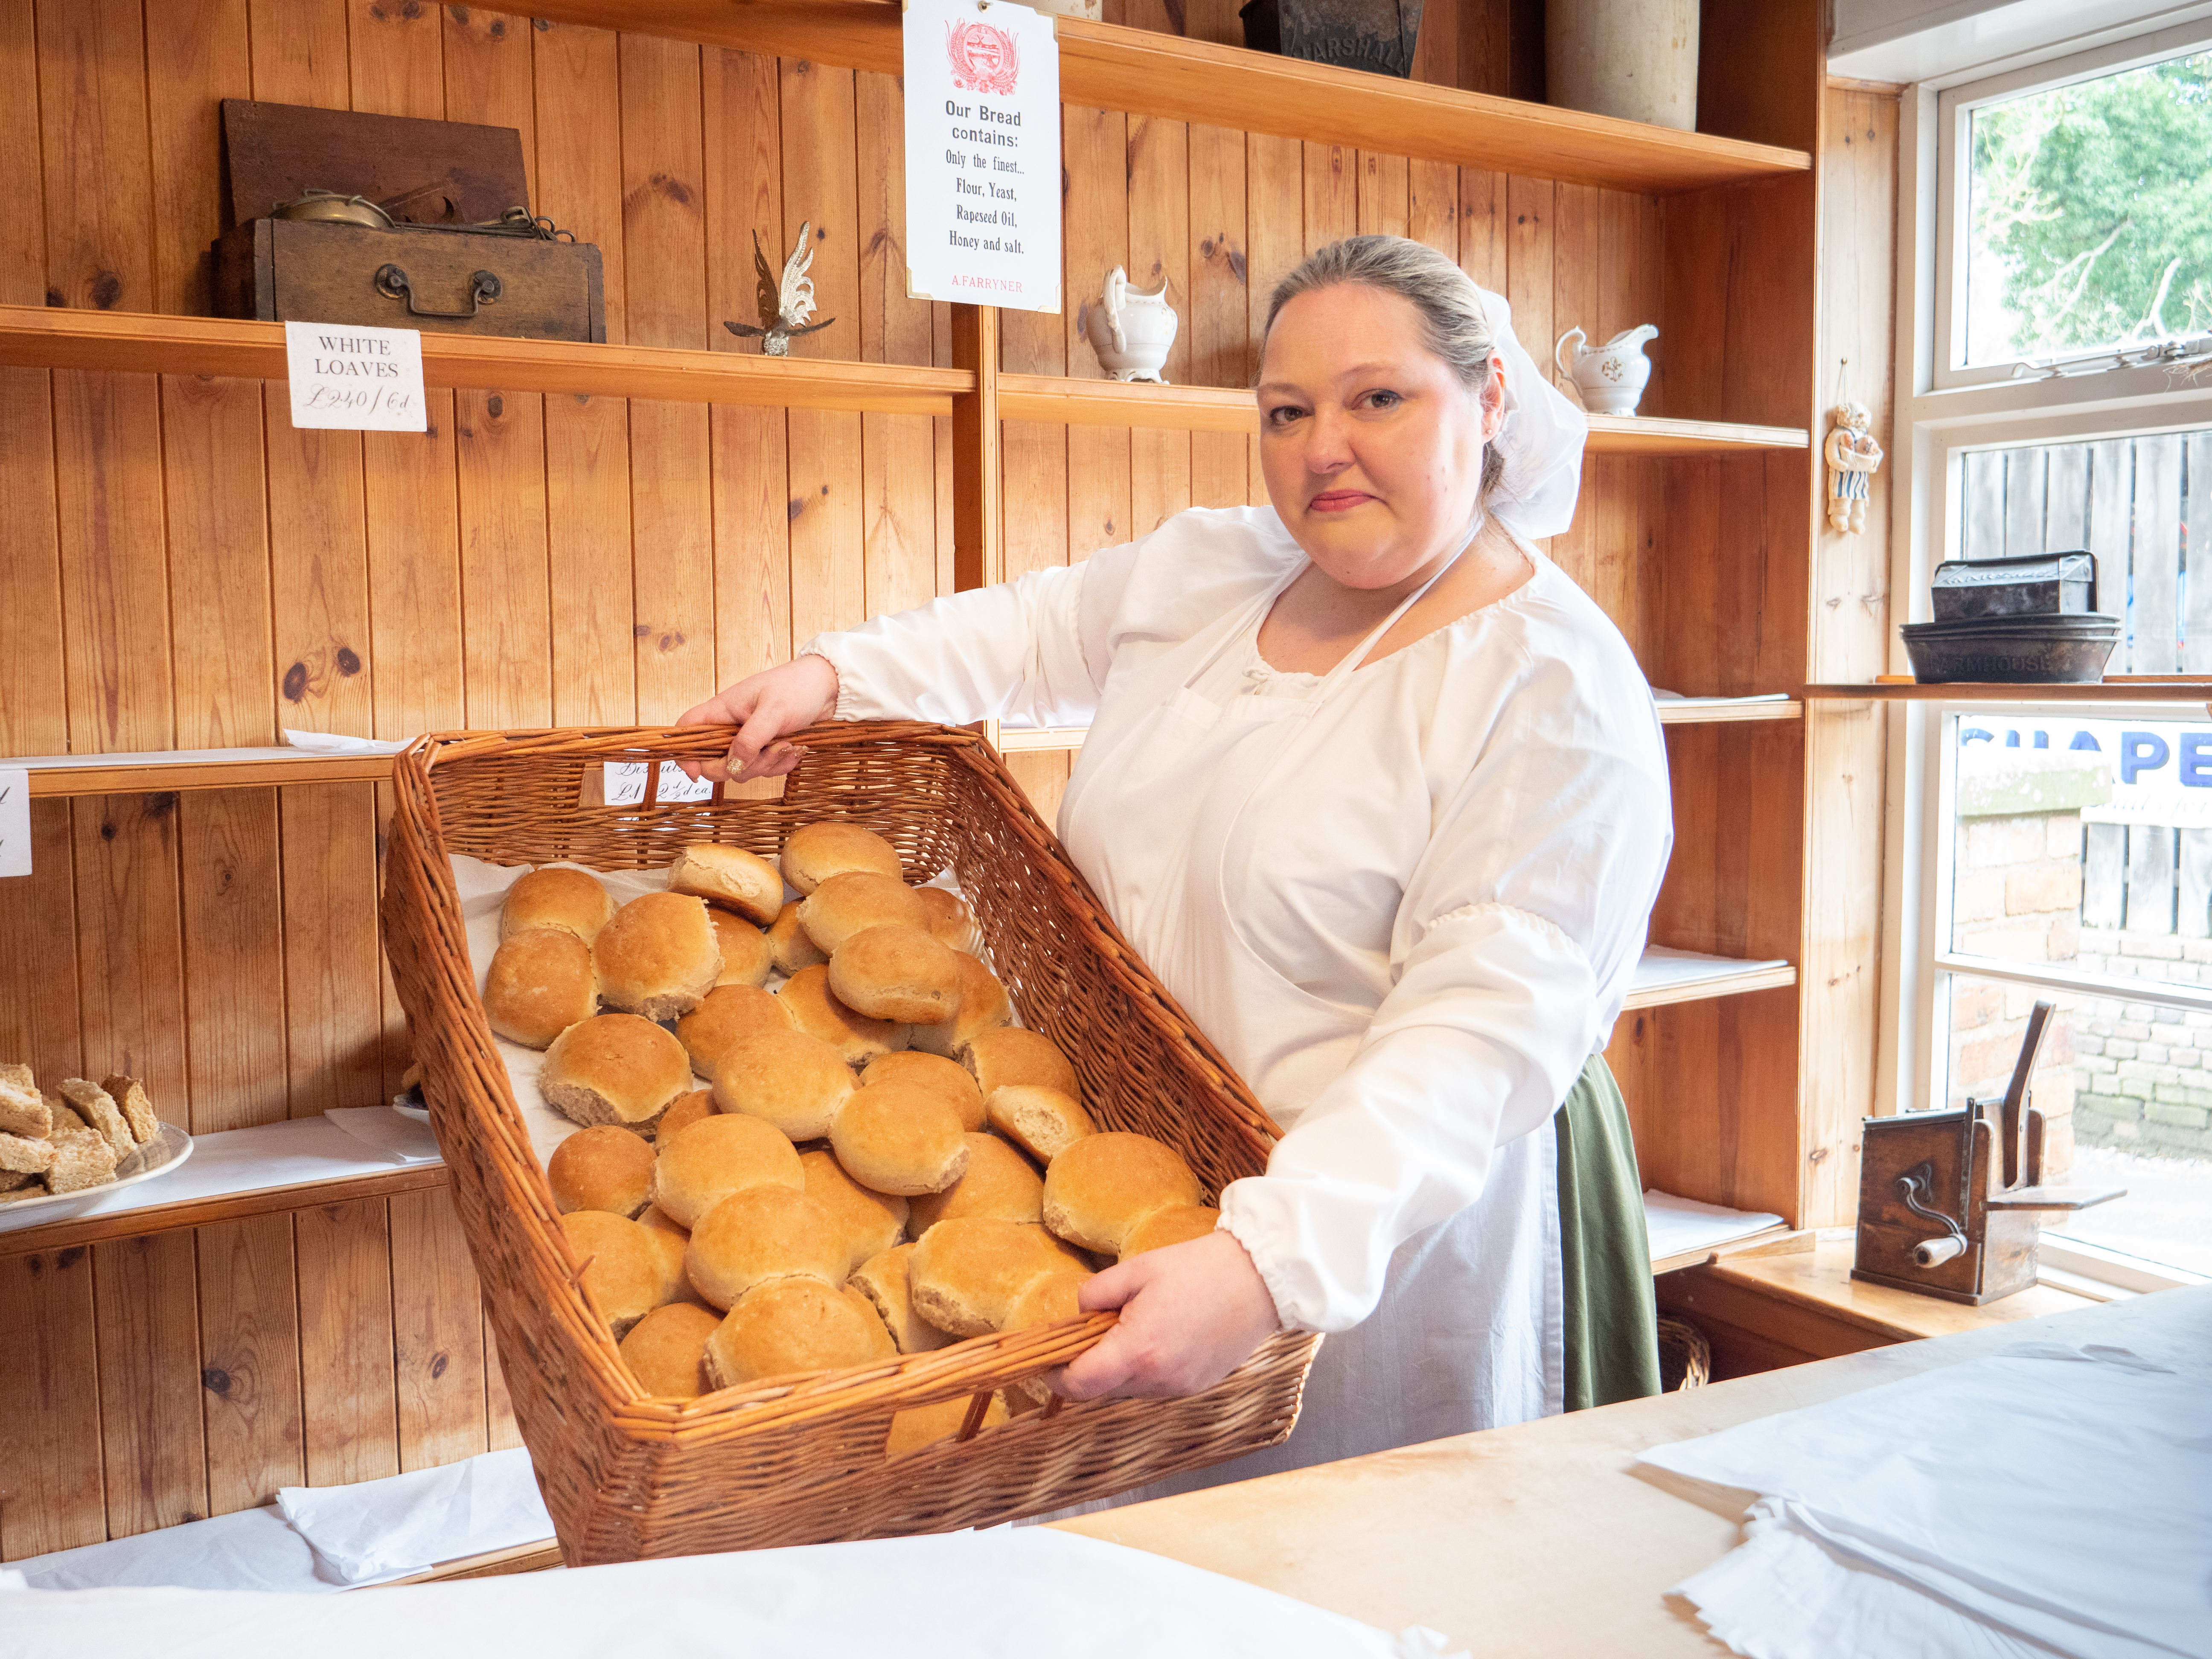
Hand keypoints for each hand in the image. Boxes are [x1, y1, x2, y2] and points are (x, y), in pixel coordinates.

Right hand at [674, 655, 840, 783]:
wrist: (830, 687)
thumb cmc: (798, 689)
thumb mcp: (773, 712)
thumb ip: (750, 740)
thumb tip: (732, 766)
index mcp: (723, 709)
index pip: (688, 730)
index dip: (685, 752)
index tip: (697, 773)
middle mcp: (731, 726)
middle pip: (715, 760)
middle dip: (740, 765)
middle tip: (768, 751)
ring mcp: (749, 738)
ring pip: (742, 769)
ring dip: (767, 764)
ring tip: (788, 744)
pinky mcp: (766, 748)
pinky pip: (764, 769)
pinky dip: (780, 765)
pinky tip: (795, 749)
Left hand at [1048, 1230, 1283, 1401]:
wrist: (1260, 1279)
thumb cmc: (1199, 1269)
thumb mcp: (1137, 1269)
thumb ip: (1096, 1294)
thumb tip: (1078, 1314)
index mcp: (1138, 1351)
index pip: (1080, 1385)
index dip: (1056, 1375)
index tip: (1048, 1358)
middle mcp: (1158, 1380)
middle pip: (1101, 1390)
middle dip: (1087, 1366)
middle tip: (1092, 1329)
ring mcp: (1180, 1387)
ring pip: (1128, 1390)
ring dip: (1118, 1367)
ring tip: (1133, 1325)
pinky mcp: (1197, 1385)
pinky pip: (1155, 1386)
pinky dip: (1145, 1368)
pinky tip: (1160, 1334)